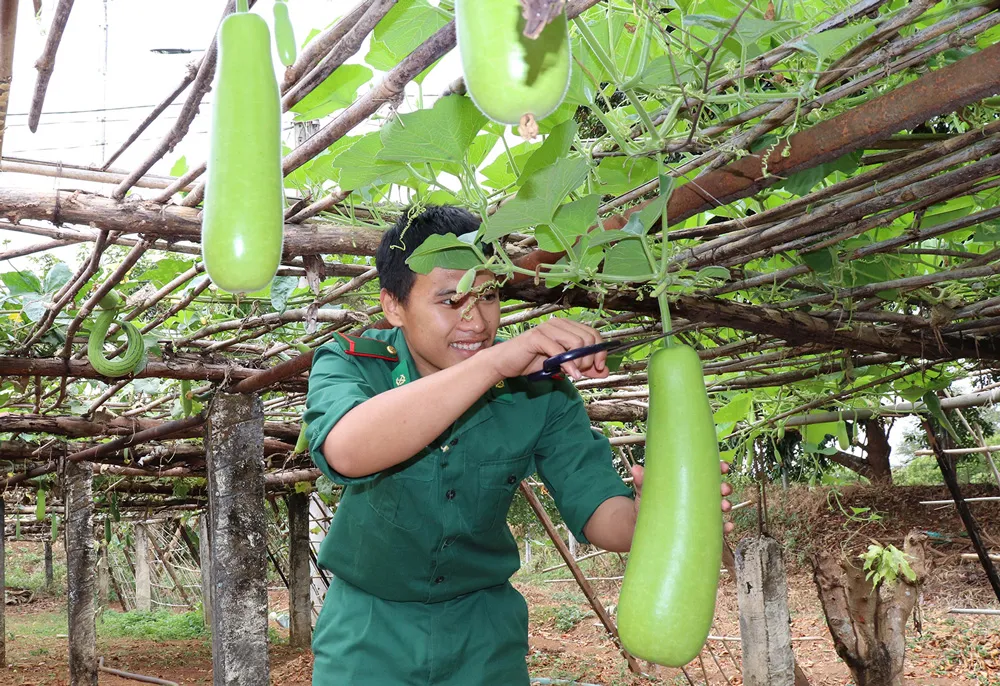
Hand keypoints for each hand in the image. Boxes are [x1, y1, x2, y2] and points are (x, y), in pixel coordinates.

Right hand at [484, 318, 608, 379]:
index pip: (593, 333)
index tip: (599, 367)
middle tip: (582, 372)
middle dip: (589, 359)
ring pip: (577, 343)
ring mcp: (547, 328)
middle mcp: (558, 323)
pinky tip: (570, 375)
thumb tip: (605, 371)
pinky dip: (569, 366)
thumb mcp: (563, 366)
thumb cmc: (532, 362)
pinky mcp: (537, 337)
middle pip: (588, 338)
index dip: (600, 351)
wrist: (506, 364)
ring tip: (573, 373)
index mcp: (565, 326)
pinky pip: (560, 351)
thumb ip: (583, 367)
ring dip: (579, 363)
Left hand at [630, 461, 734, 533]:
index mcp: (688, 482)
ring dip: (726, 505)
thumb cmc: (647, 504)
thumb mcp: (645, 491)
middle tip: (723, 489)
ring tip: (724, 507)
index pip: (706, 472)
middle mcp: (697, 496)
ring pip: (719, 507)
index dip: (718, 467)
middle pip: (717, 489)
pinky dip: (724, 528)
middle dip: (724, 487)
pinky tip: (726, 527)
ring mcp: (700, 513)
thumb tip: (636, 469)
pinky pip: (716, 528)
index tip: (724, 467)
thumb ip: (642, 481)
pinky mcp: (699, 528)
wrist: (641, 526)